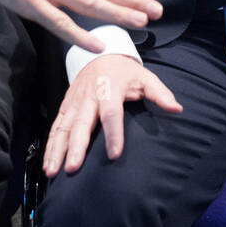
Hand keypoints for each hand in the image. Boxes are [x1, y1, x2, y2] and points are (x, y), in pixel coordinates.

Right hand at [42, 54, 180, 177]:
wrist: (101, 55)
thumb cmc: (125, 72)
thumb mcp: (145, 77)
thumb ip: (160, 94)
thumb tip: (177, 109)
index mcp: (109, 89)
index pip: (111, 114)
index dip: (113, 134)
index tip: (114, 154)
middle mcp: (88, 97)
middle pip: (82, 124)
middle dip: (77, 147)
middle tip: (73, 168)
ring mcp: (74, 102)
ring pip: (63, 128)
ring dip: (57, 151)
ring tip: (53, 172)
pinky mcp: (65, 107)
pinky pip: (55, 128)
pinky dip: (50, 147)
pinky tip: (49, 165)